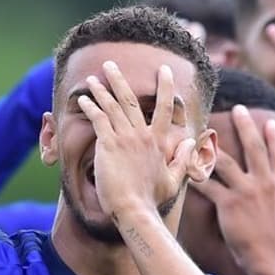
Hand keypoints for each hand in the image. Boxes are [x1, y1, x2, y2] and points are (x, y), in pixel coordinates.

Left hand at [77, 62, 196, 221]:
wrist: (134, 210)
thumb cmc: (152, 199)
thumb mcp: (174, 179)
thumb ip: (183, 159)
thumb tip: (191, 142)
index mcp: (159, 141)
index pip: (164, 107)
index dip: (165, 87)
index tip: (163, 70)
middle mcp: (142, 135)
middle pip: (130, 100)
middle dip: (119, 79)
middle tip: (110, 64)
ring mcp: (125, 138)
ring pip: (112, 106)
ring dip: (101, 90)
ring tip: (91, 78)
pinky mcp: (108, 145)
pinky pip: (98, 120)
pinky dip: (91, 107)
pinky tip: (83, 99)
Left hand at [200, 106, 274, 274]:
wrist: (274, 261)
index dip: (273, 136)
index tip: (268, 122)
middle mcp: (267, 182)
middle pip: (255, 147)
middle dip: (246, 126)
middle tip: (239, 109)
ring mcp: (247, 192)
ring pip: (228, 161)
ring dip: (215, 144)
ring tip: (206, 131)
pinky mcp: (230, 204)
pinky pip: (208, 186)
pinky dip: (196, 176)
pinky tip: (186, 166)